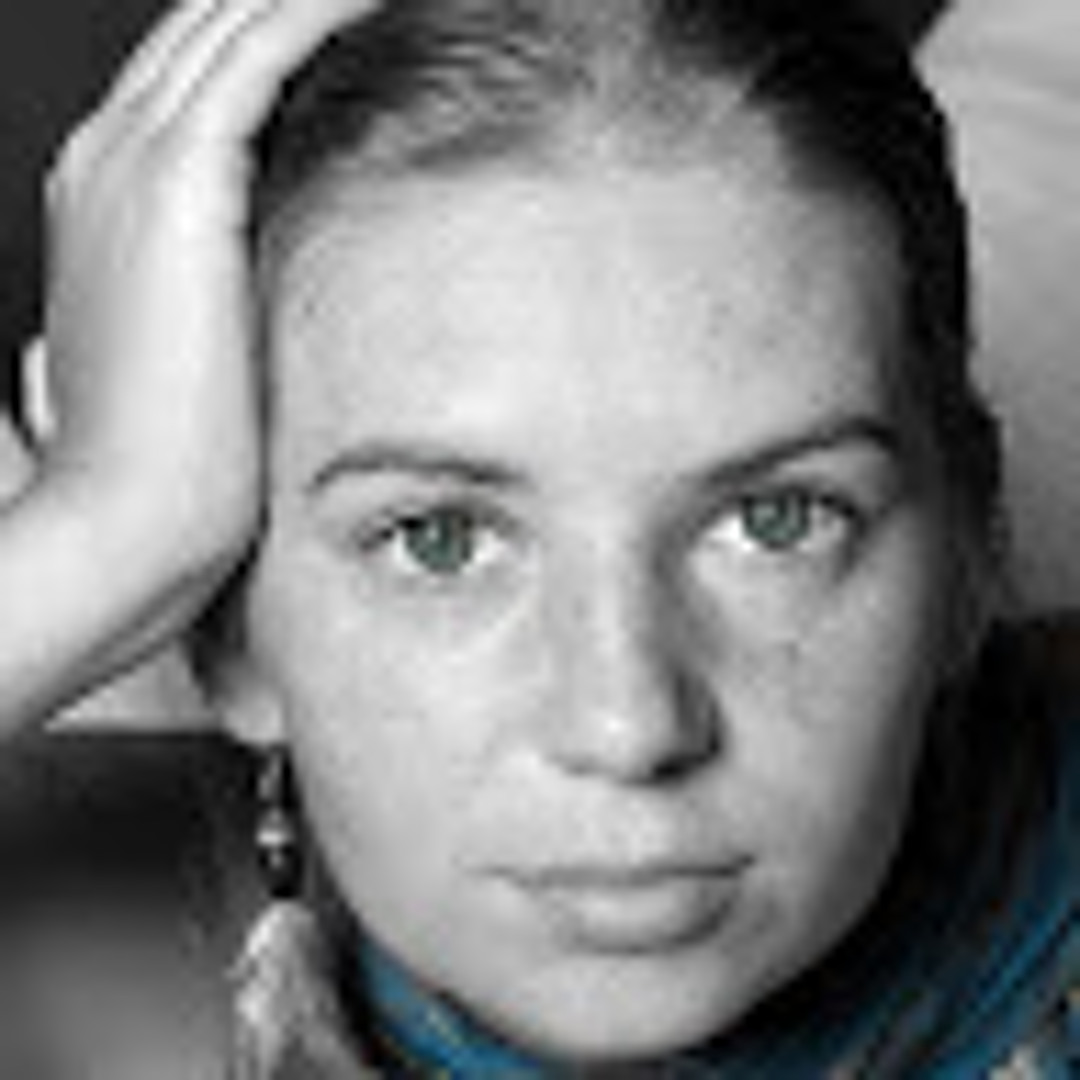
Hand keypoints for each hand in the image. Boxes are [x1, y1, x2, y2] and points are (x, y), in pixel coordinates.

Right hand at [43, 0, 380, 563]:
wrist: (127, 520)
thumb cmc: (178, 462)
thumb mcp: (206, 357)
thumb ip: (227, 300)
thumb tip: (270, 307)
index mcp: (119, 198)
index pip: (207, 74)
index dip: (281, 29)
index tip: (362, 14)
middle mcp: (114, 158)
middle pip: (215, 23)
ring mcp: (135, 161)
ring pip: (236, 18)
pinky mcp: (176, 180)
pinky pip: (259, 50)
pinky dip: (323, 7)